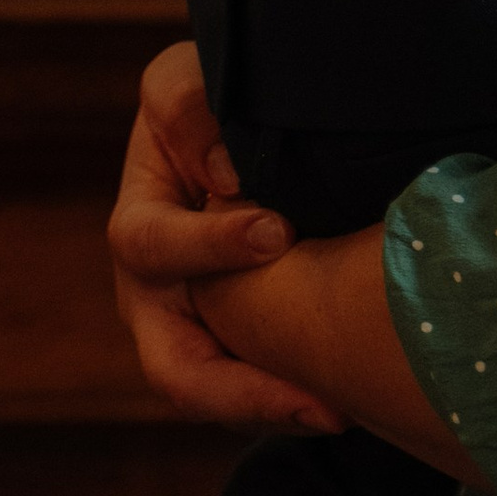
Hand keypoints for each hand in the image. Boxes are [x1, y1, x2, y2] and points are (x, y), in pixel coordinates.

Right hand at [107, 40, 345, 434]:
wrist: (240, 135)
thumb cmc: (207, 106)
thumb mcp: (183, 84)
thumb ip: (188, 109)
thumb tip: (230, 178)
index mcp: (138, 230)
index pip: (154, 247)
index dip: (210, 245)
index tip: (276, 232)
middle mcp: (159, 300)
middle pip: (175, 370)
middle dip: (242, 392)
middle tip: (315, 401)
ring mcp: (201, 332)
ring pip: (224, 398)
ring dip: (281, 407)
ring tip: (343, 411)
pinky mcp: (243, 348)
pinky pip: (266, 386)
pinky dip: (304, 395)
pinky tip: (358, 395)